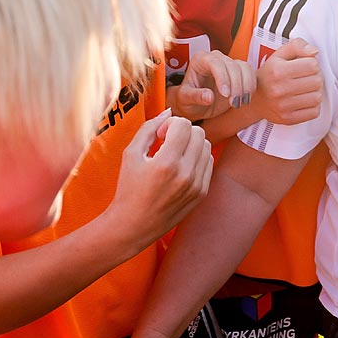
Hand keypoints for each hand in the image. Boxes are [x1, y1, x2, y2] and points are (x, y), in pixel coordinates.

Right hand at [98, 112, 212, 255]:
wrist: (133, 225)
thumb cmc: (128, 188)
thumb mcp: (131, 154)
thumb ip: (149, 128)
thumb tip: (168, 111)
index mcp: (167, 163)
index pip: (183, 125)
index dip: (170, 124)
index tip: (159, 136)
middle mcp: (186, 175)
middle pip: (198, 133)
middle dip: (183, 131)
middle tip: (167, 142)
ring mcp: (197, 185)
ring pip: (206, 146)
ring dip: (191, 143)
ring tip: (174, 154)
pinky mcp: (202, 193)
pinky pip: (209, 162)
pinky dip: (197, 157)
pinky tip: (181, 165)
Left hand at [171, 50, 256, 120]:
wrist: (196, 105)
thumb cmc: (188, 100)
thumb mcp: (185, 100)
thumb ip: (195, 97)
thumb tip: (209, 96)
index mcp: (200, 60)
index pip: (215, 63)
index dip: (223, 78)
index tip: (226, 94)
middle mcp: (215, 58)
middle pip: (232, 65)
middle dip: (236, 85)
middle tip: (233, 103)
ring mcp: (228, 63)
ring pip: (244, 68)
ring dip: (246, 86)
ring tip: (240, 103)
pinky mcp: (239, 71)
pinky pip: (250, 73)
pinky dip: (251, 87)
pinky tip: (246, 99)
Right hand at [254, 39, 323, 124]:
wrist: (255, 100)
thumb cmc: (271, 73)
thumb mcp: (280, 54)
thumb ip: (298, 45)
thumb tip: (315, 52)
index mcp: (278, 70)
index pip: (313, 65)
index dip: (312, 64)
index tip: (305, 66)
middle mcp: (279, 89)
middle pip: (317, 81)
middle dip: (316, 77)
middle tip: (307, 78)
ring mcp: (283, 106)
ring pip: (317, 97)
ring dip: (315, 92)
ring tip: (306, 89)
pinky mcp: (288, 119)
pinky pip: (314, 112)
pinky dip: (313, 106)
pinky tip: (304, 100)